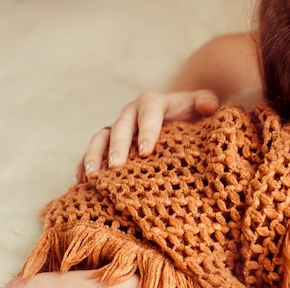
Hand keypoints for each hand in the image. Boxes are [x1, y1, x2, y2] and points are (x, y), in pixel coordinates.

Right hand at [76, 90, 219, 181]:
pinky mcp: (110, 143)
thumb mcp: (202, 105)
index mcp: (153, 103)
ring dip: (94, 155)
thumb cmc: (192, 114)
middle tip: (116, 167)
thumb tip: (209, 106)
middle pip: (120, 127)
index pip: (148, 112)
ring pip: (101, 138)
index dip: (147, 130)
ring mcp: (118, 128)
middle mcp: (131, 113)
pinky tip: (80, 184)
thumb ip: (206, 102)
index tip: (146, 151)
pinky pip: (93, 152)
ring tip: (92, 176)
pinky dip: (84, 165)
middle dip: (117, 147)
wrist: (180, 118)